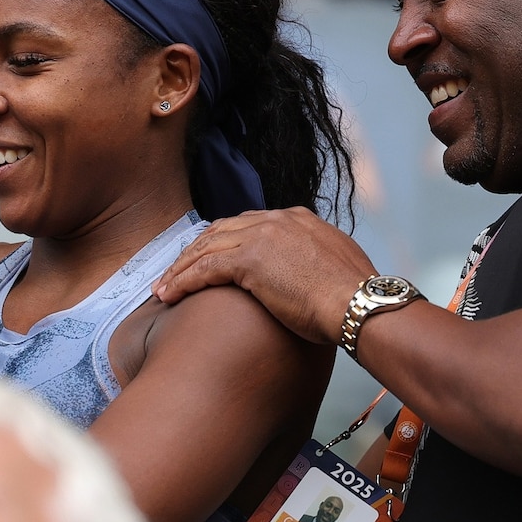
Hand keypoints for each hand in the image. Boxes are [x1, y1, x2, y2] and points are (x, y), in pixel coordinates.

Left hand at [153, 207, 377, 344]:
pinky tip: (169, 295)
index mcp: (296, 219)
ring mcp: (261, 237)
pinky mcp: (249, 260)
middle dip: (194, 253)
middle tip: (176, 272)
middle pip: (220, 232)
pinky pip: (203, 269)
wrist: (358, 302)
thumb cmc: (354, 296)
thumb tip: (313, 271)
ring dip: (180, 269)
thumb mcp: (337, 265)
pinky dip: (182, 281)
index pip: (246, 224)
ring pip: (206, 248)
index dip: (222, 242)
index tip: (208, 258)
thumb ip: (317, 259)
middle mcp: (276, 220)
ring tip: (164, 288)